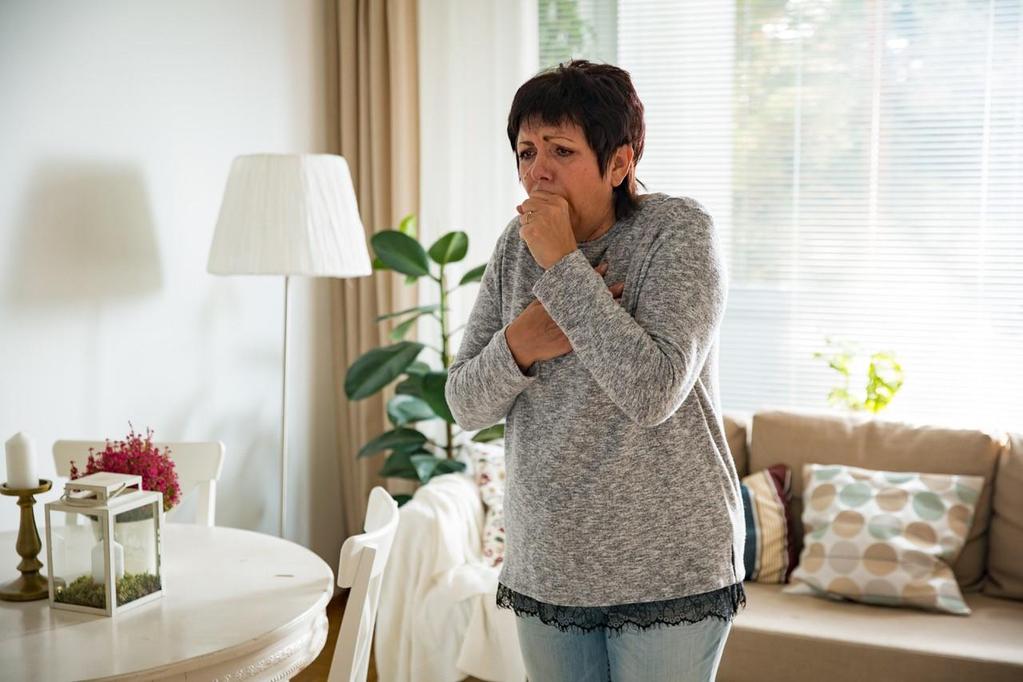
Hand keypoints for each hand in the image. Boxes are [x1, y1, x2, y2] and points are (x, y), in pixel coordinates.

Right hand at [506, 262, 624, 370]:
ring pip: (591, 317)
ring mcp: (567, 329)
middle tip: (621, 285)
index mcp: (557, 302)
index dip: (593, 277)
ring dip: (607, 310)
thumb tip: (562, 275)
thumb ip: (552, 290)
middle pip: (590, 301)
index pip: (578, 286)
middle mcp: (564, 314)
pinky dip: (599, 330)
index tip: (605, 267)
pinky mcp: (569, 344)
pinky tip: (612, 325)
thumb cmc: (529, 321)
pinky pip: (588, 336)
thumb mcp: (538, 302)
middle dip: (607, 293)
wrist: (520, 343)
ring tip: (621, 302)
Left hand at [517, 190, 576, 269]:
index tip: (546, 219)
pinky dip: (527, 238)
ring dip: (528, 227)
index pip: (535, 194)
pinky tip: (538, 242)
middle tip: (543, 229)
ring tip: (542, 236)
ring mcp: (540, 218)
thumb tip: (517, 207)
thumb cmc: (560, 239)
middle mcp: (550, 207)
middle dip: (530, 216)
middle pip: (527, 203)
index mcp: (558, 201)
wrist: (565, 259)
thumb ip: (538, 209)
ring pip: (523, 217)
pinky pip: (521, 230)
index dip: (536, 207)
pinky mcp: (531, 230)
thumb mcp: (555, 219)